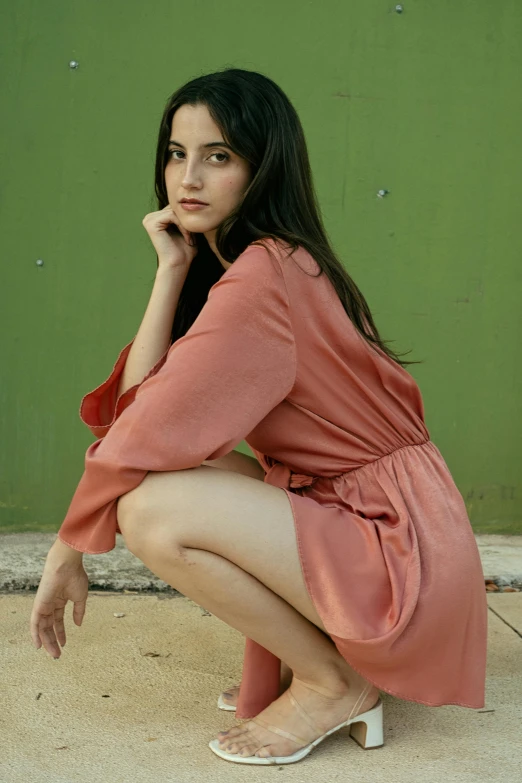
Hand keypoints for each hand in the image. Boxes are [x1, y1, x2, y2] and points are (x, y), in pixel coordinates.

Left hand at [30, 543, 88, 658]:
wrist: (66, 566)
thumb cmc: (75, 577)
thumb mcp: (80, 597)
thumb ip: (79, 611)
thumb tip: (78, 624)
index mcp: (60, 601)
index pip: (58, 620)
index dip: (60, 632)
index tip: (64, 644)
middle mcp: (50, 604)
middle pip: (49, 627)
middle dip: (53, 641)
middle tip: (58, 654)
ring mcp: (43, 605)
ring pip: (42, 628)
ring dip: (47, 641)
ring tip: (53, 653)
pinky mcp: (38, 606)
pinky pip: (34, 623)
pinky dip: (35, 634)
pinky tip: (39, 645)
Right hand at [142, 204, 197, 271]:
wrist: (179, 265)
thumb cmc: (184, 251)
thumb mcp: (187, 230)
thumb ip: (185, 217)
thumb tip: (195, 202)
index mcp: (157, 218)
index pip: (175, 208)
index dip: (186, 218)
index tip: (194, 234)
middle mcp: (150, 217)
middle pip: (174, 208)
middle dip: (186, 221)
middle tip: (193, 236)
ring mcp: (149, 219)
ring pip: (174, 212)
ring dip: (185, 225)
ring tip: (190, 238)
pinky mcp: (151, 223)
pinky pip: (172, 216)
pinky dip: (182, 226)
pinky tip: (186, 237)